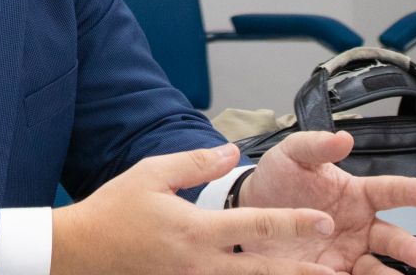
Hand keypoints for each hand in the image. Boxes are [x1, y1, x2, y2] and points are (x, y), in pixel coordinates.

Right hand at [50, 143, 345, 274]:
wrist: (80, 252)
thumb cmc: (114, 210)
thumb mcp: (153, 173)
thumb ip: (197, 162)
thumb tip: (233, 152)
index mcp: (196, 230)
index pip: (256, 226)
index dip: (293, 223)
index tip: (322, 220)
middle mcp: (199, 264)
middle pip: (262, 271)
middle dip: (302, 272)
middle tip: (335, 272)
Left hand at [235, 130, 415, 274]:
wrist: (250, 208)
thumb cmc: (279, 179)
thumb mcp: (293, 154)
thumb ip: (317, 146)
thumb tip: (343, 138)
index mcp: (357, 196)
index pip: (388, 192)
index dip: (408, 191)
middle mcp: (358, 228)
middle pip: (389, 238)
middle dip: (406, 246)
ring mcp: (345, 253)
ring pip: (372, 268)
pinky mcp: (327, 272)